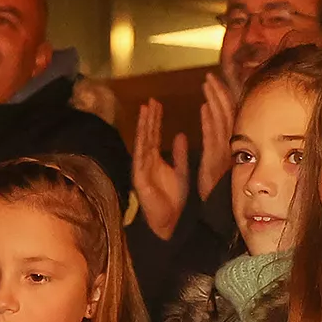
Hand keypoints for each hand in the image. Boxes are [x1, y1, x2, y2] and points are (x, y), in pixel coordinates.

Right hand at [132, 99, 191, 241]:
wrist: (168, 221)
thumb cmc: (173, 199)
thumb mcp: (181, 171)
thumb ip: (179, 154)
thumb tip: (180, 134)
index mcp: (154, 159)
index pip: (154, 134)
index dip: (155, 119)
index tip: (157, 103)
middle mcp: (145, 161)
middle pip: (147, 135)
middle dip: (149, 118)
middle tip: (151, 100)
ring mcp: (141, 169)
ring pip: (142, 143)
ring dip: (144, 127)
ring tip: (145, 109)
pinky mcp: (140, 178)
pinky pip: (141, 158)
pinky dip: (142, 144)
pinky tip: (144, 132)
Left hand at [197, 74, 236, 200]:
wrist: (219, 210)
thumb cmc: (219, 187)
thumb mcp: (220, 162)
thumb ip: (218, 141)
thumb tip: (214, 122)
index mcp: (230, 144)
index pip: (228, 115)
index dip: (222, 97)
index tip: (215, 82)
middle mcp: (230, 145)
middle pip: (226, 113)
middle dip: (218, 93)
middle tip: (210, 76)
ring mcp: (223, 151)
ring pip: (221, 120)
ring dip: (214, 101)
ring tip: (207, 83)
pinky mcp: (215, 160)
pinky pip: (213, 137)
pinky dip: (209, 121)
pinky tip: (204, 107)